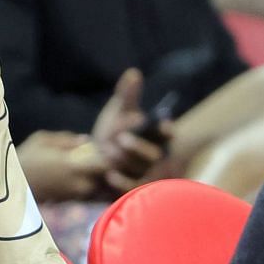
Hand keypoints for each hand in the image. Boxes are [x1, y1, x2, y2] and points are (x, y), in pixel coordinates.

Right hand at [17, 130, 107, 201]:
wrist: (10, 187)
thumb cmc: (24, 158)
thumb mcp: (42, 139)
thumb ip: (67, 139)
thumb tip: (87, 140)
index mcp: (72, 166)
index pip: (105, 164)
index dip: (110, 157)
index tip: (105, 149)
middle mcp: (77, 184)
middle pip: (107, 179)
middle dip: (109, 169)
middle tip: (105, 159)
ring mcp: (75, 196)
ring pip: (100, 188)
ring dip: (102, 179)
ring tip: (94, 167)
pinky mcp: (71, 202)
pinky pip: (91, 194)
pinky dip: (94, 186)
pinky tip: (85, 176)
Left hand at [91, 68, 166, 189]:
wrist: (96, 158)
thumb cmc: (114, 131)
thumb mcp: (120, 111)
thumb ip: (127, 95)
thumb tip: (133, 73)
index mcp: (157, 136)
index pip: (167, 134)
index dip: (166, 131)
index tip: (162, 125)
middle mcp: (156, 156)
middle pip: (154, 155)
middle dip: (138, 147)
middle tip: (121, 139)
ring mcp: (146, 174)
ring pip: (143, 171)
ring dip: (126, 161)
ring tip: (108, 152)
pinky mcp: (135, 188)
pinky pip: (132, 189)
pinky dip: (122, 183)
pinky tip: (109, 174)